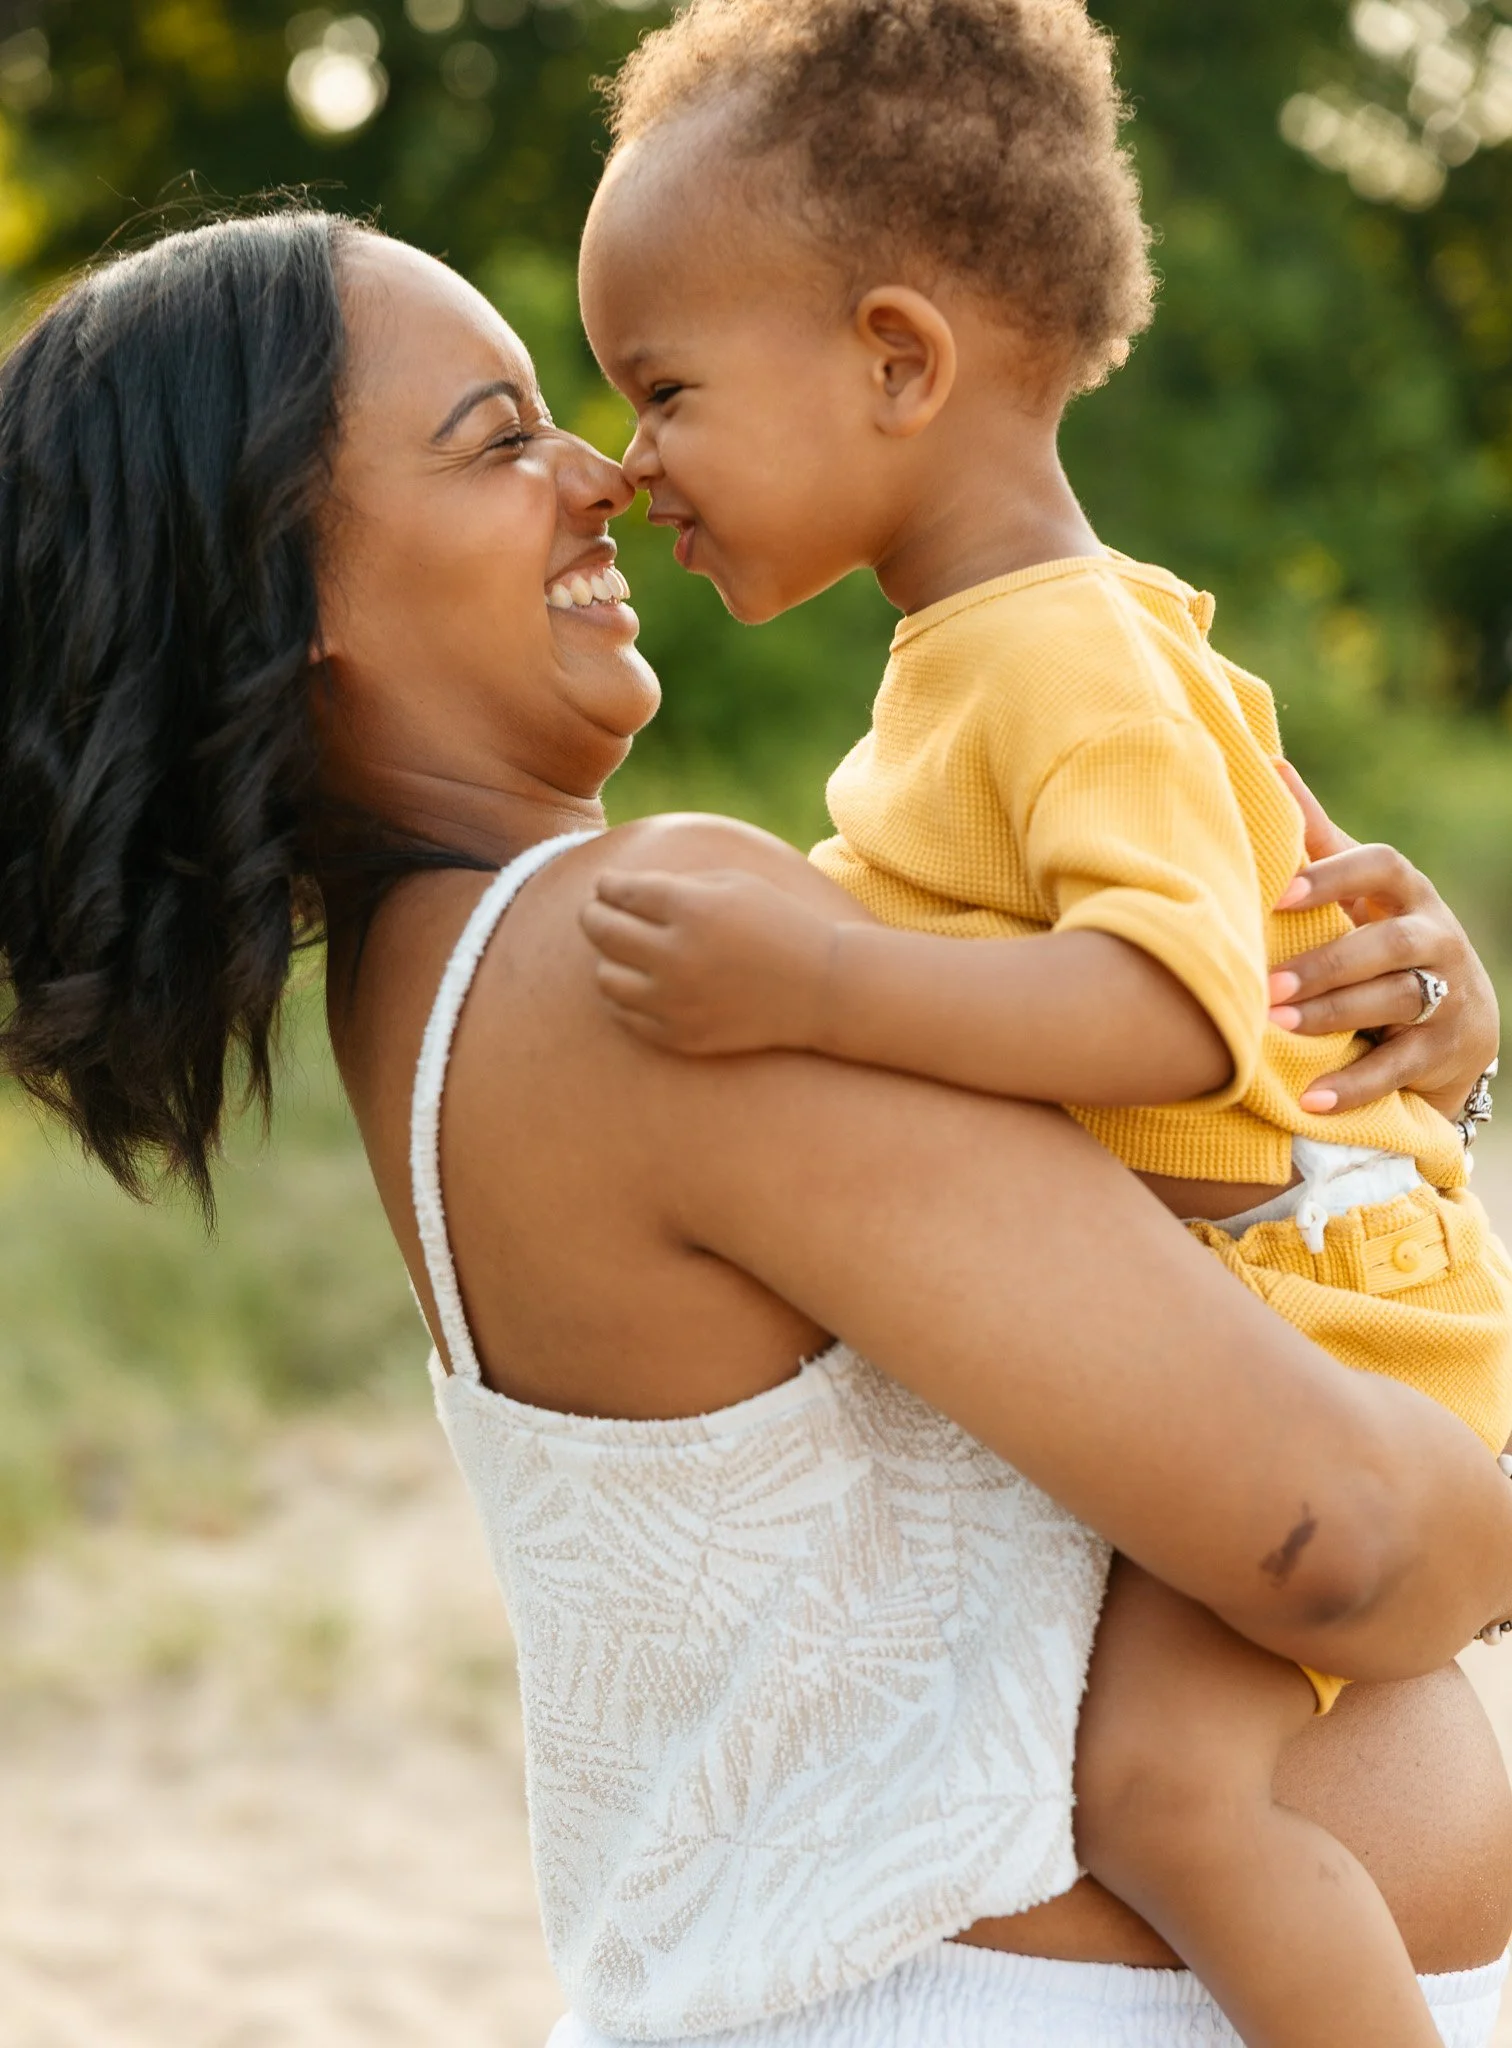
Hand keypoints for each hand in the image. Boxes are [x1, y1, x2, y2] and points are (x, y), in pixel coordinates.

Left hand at [580, 867, 839, 1053]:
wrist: (820, 988)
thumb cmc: (775, 923)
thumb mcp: (731, 884)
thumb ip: (671, 884)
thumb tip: (610, 890)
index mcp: (691, 908)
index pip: (618, 891)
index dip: (607, 885)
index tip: (610, 886)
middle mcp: (677, 956)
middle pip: (601, 930)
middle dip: (594, 914)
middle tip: (600, 912)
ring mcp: (676, 1001)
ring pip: (604, 977)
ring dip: (608, 959)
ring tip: (627, 952)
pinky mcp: (681, 1036)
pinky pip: (624, 1015)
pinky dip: (625, 997)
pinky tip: (643, 983)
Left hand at [1268, 761, 1498, 1119]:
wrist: (1456, 1022)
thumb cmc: (1382, 938)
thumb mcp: (1359, 892)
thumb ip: (1318, 838)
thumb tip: (1270, 764)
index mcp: (1407, 894)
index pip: (1383, 867)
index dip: (1336, 877)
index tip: (1279, 897)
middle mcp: (1435, 938)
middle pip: (1387, 945)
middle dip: (1326, 964)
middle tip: (1265, 984)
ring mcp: (1447, 994)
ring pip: (1396, 1001)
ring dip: (1334, 1017)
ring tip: (1277, 1027)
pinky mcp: (1444, 1050)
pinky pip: (1400, 1067)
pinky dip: (1356, 1085)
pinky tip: (1311, 1100)